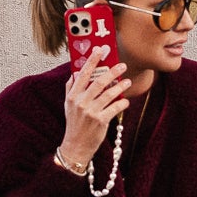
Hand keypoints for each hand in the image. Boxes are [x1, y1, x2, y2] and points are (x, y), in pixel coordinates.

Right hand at [60, 53, 129, 170]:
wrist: (75, 146)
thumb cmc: (74, 125)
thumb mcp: (68, 106)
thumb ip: (71, 89)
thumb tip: (75, 73)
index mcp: (73, 96)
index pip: (83, 74)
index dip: (92, 61)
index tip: (99, 50)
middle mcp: (81, 102)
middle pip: (98, 82)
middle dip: (112, 72)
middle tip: (122, 65)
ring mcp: (91, 112)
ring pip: (109, 94)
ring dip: (120, 86)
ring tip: (127, 81)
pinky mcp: (100, 121)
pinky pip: (115, 108)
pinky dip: (122, 103)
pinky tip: (126, 101)